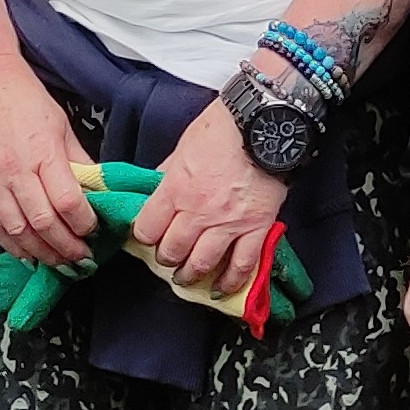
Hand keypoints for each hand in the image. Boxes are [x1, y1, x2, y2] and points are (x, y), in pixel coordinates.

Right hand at [0, 61, 96, 270]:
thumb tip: (96, 192)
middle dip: (65, 248)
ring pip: (17, 232)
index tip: (93, 231)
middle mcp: (14, 170)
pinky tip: (27, 253)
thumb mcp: (62, 126)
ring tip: (58, 262)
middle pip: (43, 223)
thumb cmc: (23, 98)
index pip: (68, 202)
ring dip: (40, 253)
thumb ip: (78, 162)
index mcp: (42, 152)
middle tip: (81, 259)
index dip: (84, 224)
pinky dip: (11, 245)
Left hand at [129, 97, 289, 298]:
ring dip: (191, 275)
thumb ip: (169, 171)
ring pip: (202, 263)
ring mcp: (228, 224)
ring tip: (188, 276)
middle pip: (172, 251)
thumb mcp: (183, 146)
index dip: (145, 235)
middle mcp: (198, 212)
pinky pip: (242, 265)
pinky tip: (223, 288)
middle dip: (166, 258)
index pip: (147, 228)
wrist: (264, 122)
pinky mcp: (256, 228)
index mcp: (175, 189)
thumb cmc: (223, 128)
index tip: (148, 236)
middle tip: (168, 257)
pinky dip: (231, 281)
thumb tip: (157, 185)